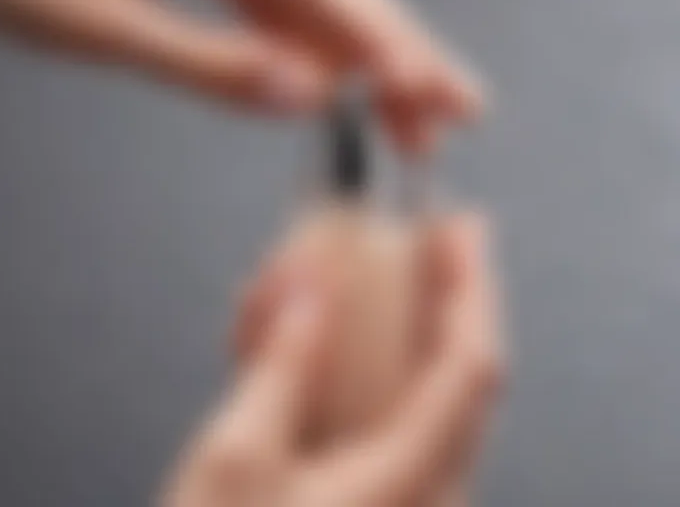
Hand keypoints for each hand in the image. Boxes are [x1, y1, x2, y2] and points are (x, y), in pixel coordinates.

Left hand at [0, 0, 480, 148]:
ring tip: (409, 113)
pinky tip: (332, 82)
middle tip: (454, 112)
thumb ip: (209, 62)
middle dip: (401, 50)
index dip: (390, 43)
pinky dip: (305, 41)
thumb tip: (306, 95)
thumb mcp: (96, 21)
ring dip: (360, 53)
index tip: (440, 96)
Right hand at [161, 215, 504, 506]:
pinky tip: (280, 340)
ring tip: (306, 284)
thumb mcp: (234, 462)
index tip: (459, 227)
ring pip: (401, 388)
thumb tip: (303, 293)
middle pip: (446, 368)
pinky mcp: (364, 499)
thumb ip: (278, 367)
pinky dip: (334, 367)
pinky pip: (368, 415)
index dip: (472, 284)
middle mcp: (422, 494)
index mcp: (409, 484)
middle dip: (421, 292)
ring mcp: (395, 499)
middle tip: (400, 236)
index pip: (472, 363)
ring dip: (363, 326)